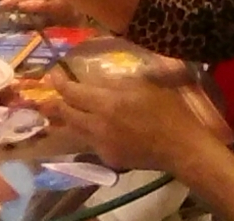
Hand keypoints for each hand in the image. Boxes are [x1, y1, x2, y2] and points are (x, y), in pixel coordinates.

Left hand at [51, 73, 212, 171]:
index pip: (72, 93)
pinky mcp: (109, 159)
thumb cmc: (167, 111)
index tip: (53, 75)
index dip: (59, 83)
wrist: (181, 148)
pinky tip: (90, 127)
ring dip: (68, 119)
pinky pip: (90, 142)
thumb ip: (115, 83)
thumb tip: (96, 80)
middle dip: (57, 102)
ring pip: (75, 130)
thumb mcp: (142, 85)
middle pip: (66, 114)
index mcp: (107, 104)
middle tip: (53, 94)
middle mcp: (98, 126)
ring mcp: (102, 145)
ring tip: (61, 110)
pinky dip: (87, 133)